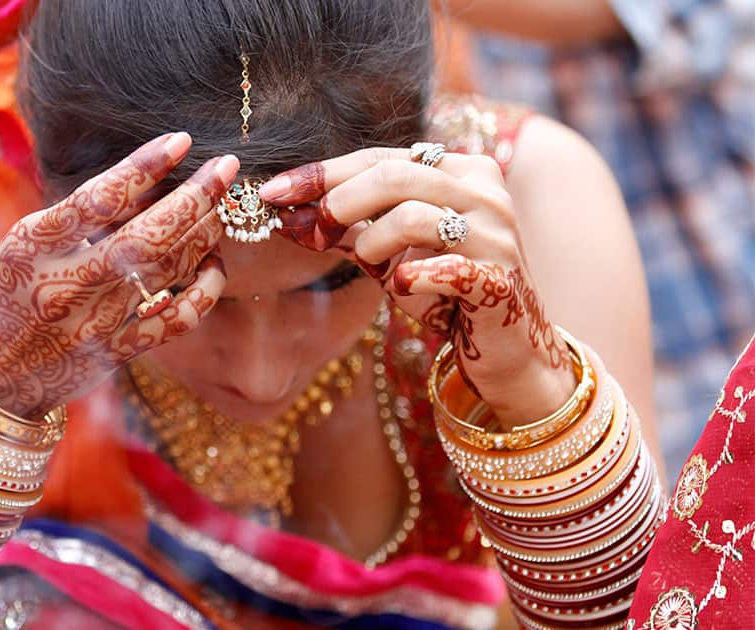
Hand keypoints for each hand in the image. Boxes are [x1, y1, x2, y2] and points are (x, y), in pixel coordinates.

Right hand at [0, 133, 238, 417]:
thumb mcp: (19, 247)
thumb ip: (74, 220)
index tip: (181, 140)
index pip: (98, 199)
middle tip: (227, 168)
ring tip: (221, 208)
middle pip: (147, 236)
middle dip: (195, 197)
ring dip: (203, 235)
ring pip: (167, 272)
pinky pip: (175, 321)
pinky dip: (204, 291)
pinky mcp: (115, 352)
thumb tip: (145, 181)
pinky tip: (214, 266)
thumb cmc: (1, 299)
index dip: (145, 166)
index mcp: (33, 246)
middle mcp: (66, 283)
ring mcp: (94, 322)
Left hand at [258, 148, 574, 425]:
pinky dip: (411, 279)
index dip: (321, 173)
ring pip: (410, 217)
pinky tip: (404, 286)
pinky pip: (442, 269)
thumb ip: (350, 229)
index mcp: (463, 170)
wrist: (509, 349)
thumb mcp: (394, 252)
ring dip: (374, 248)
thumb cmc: (446, 292)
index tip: (274, 192)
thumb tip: (290, 214)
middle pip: (392, 175)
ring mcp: (497, 234)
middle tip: (310, 231)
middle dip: (337, 202)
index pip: (379, 158)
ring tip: (377, 271)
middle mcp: (485, 192)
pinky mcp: (499, 280)